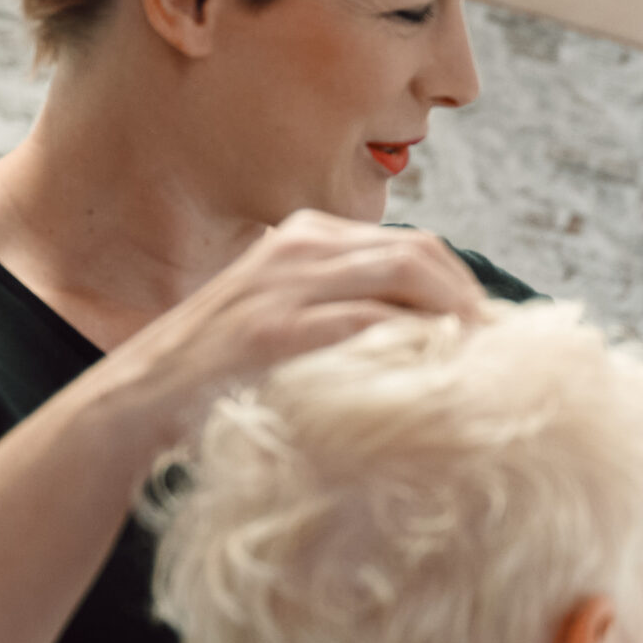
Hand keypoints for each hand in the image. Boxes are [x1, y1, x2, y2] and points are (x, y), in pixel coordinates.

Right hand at [108, 209, 490, 447]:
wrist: (134, 404)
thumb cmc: (221, 378)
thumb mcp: (289, 325)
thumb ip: (346, 316)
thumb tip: (434, 343)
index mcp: (307, 238)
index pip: (414, 248)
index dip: (465, 290)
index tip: (498, 337)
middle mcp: (300, 246)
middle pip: (421, 254)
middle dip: (473, 301)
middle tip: (508, 355)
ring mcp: (283, 283)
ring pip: (403, 275)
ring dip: (457, 319)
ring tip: (486, 365)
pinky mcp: (270, 330)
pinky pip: (364, 323)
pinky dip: (410, 347)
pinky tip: (434, 380)